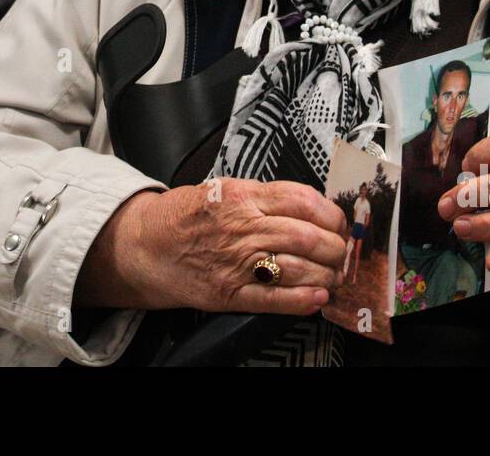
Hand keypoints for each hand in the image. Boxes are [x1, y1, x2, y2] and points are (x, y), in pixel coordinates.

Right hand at [77, 179, 347, 314]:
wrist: (145, 245)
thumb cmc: (184, 217)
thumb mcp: (223, 189)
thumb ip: (264, 196)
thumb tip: (309, 206)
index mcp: (243, 196)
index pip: (303, 200)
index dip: (331, 213)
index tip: (340, 222)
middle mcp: (243, 227)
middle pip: (307, 235)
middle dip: (336, 246)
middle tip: (345, 251)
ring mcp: (237, 262)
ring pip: (297, 266)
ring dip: (326, 273)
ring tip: (336, 274)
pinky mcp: (230, 292)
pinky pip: (274, 298)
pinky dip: (302, 299)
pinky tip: (318, 296)